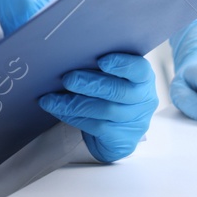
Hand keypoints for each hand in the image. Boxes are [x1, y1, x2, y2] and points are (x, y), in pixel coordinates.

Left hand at [39, 52, 157, 162]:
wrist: (116, 132)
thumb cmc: (110, 95)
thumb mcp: (112, 77)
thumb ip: (100, 67)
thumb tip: (71, 56)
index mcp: (144, 79)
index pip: (140, 70)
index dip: (122, 64)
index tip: (102, 60)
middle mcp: (144, 100)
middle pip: (118, 91)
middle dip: (90, 84)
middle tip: (68, 79)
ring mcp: (136, 123)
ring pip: (104, 111)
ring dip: (74, 103)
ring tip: (52, 99)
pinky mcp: (123, 140)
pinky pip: (96, 127)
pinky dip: (73, 116)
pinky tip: (57, 109)